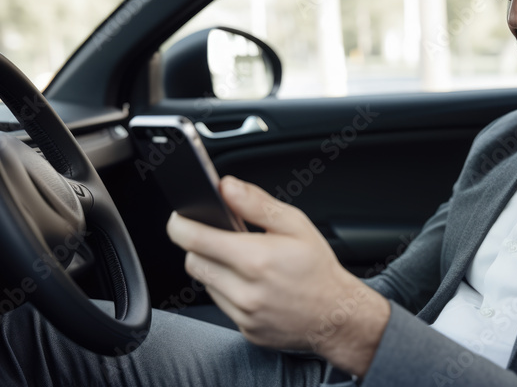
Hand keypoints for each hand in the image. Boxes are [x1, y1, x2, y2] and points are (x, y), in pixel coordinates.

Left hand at [166, 175, 390, 376]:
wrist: (337, 316)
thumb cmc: (318, 268)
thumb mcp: (296, 224)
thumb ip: (256, 203)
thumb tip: (226, 186)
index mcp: (256, 259)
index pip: (195, 239)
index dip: (180, 225)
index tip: (180, 218)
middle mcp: (246, 290)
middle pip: (193, 262)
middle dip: (200, 246)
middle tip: (221, 238)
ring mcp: (244, 314)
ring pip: (205, 284)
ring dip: (214, 269)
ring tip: (243, 263)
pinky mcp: (245, 329)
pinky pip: (221, 304)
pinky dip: (228, 290)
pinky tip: (252, 284)